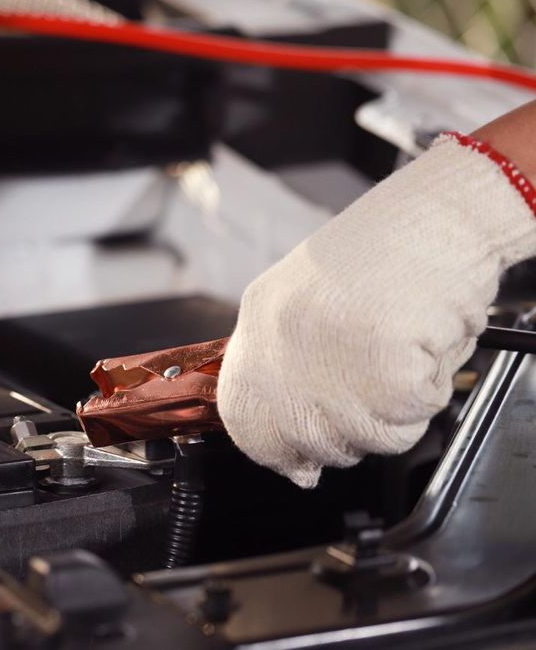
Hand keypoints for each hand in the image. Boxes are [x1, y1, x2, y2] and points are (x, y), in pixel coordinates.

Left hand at [217, 132, 535, 486]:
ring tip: (399, 348)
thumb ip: (288, 371)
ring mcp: (329, 370)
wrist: (436, 219)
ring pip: (365, 439)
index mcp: (259, 323)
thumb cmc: (384, 251)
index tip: (296, 463)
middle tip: (371, 384)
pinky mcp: (383, 383)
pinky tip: (420, 346)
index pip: (245, 422)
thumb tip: (294, 458)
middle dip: (344, 433)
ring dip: (391, 410)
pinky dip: (425, 394)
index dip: (275, 449)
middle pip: (307, 442)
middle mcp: (283, 351)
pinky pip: (408, 421)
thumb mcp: (308, 303)